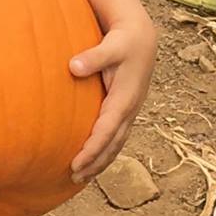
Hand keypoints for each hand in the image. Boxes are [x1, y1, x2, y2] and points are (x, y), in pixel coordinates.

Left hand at [68, 7, 156, 183]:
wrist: (142, 38)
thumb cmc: (124, 42)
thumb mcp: (110, 46)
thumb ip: (93, 57)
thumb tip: (73, 66)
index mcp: (124, 100)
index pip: (106, 132)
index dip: (91, 150)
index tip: (75, 164)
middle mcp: (129, 110)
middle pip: (112, 145)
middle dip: (95, 163)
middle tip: (74, 177)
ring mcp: (129, 112)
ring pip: (116, 144)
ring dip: (101, 162)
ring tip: (82, 177)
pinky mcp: (126, 110)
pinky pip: (117, 137)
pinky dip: (106, 152)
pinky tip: (93, 160)